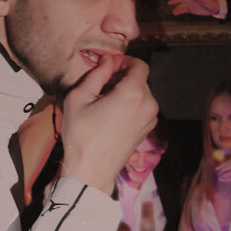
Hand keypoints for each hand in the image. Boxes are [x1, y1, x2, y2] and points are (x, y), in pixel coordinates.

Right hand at [59, 55, 157, 194]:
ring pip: (141, 93)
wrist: (91, 169)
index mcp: (134, 93)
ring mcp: (150, 118)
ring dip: (125, 91)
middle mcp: (148, 104)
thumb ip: (97, 73)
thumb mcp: (79, 97)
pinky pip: (141, 107)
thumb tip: (107, 60)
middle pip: (139, 79)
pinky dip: (130, 104)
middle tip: (100, 86)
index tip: (108, 67)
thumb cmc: (82, 134)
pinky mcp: (148, 129)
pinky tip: (111, 114)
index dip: (124, 62)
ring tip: (103, 102)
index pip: (139, 65)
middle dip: (121, 77)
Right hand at [168, 0, 219, 16]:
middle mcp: (191, 0)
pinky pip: (184, 10)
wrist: (214, 8)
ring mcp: (191, 5)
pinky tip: (175, 13)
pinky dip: (179, 11)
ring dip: (177, 8)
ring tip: (173, 12)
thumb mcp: (206, 0)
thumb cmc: (211, 3)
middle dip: (175, 1)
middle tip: (169, 3)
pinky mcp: (191, 10)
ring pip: (182, 6)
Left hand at [215, 160, 230, 193]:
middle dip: (222, 169)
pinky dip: (226, 179)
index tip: (216, 169)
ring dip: (223, 175)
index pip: (230, 163)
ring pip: (230, 172)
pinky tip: (221, 180)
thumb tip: (222, 168)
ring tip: (218, 177)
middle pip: (229, 167)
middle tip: (217, 173)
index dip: (222, 165)